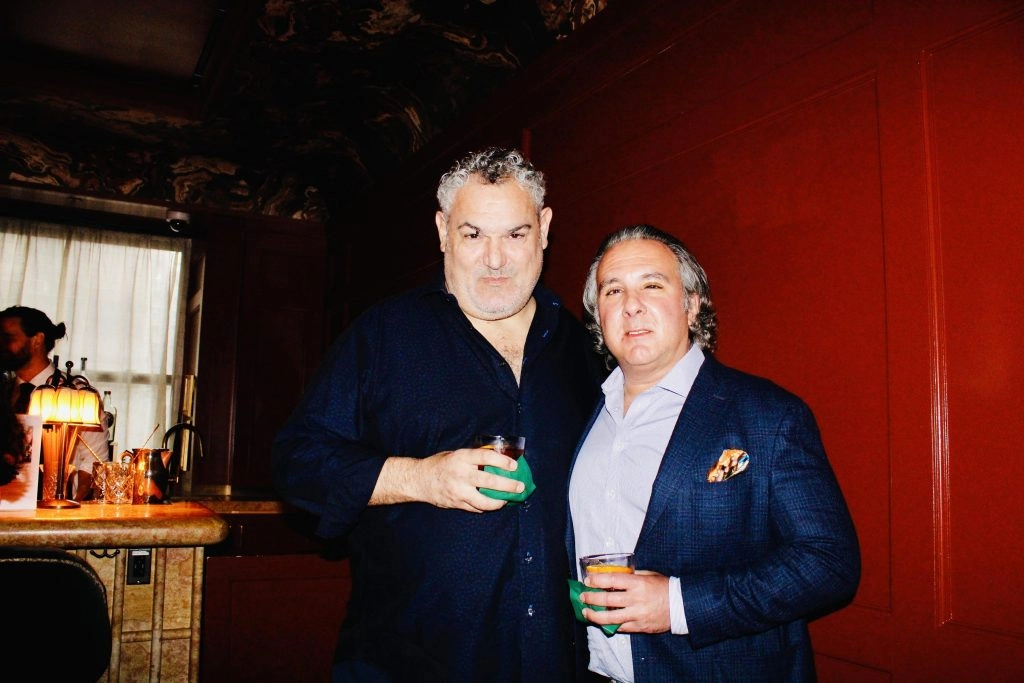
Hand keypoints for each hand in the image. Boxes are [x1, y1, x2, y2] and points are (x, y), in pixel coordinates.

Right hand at [371, 448, 522, 511]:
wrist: (419, 480)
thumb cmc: (440, 464)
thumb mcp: (455, 455)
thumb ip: (473, 458)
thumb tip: (497, 459)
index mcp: (461, 458)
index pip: (486, 457)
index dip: (502, 461)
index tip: (514, 465)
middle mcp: (460, 474)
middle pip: (489, 481)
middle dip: (508, 485)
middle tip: (520, 487)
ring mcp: (458, 491)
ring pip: (484, 501)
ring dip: (499, 502)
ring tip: (507, 500)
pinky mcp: (456, 503)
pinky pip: (475, 508)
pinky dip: (485, 507)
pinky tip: (492, 504)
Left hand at [581, 570, 671, 633]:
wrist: (682, 606)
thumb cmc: (664, 587)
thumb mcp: (649, 575)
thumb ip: (632, 575)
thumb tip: (614, 575)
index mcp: (638, 583)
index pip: (612, 580)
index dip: (597, 580)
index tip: (587, 580)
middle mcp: (636, 599)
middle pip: (607, 598)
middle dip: (591, 598)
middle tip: (582, 596)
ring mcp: (637, 614)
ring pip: (610, 617)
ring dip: (595, 615)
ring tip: (586, 612)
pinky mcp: (640, 627)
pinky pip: (621, 627)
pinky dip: (609, 625)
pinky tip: (602, 622)